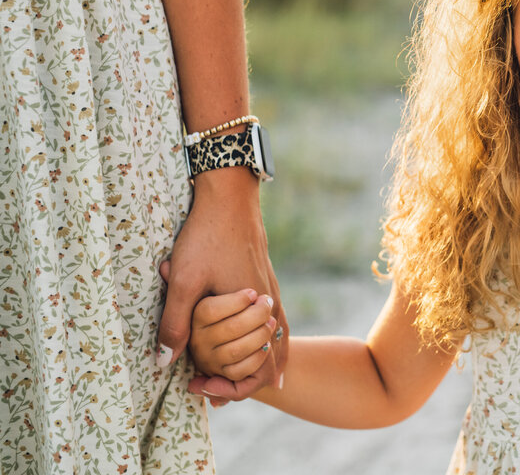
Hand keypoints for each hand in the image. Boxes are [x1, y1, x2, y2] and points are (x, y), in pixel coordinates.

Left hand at [158, 167, 287, 401]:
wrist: (230, 196)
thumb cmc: (206, 236)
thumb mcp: (183, 280)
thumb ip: (175, 323)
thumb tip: (165, 363)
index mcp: (251, 308)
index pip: (256, 363)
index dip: (234, 386)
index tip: (206, 392)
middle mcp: (268, 302)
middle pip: (273, 353)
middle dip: (250, 380)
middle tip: (224, 398)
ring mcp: (272, 288)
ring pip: (281, 335)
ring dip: (268, 361)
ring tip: (262, 380)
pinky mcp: (268, 277)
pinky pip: (280, 318)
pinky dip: (277, 338)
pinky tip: (270, 338)